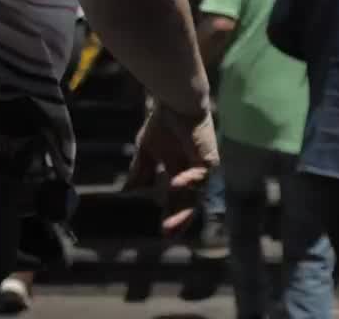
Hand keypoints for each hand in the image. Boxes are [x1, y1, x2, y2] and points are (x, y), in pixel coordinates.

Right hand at [125, 104, 218, 234]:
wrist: (176, 101)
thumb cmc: (163, 122)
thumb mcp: (146, 151)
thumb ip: (141, 170)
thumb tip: (130, 191)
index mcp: (179, 171)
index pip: (178, 200)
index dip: (171, 215)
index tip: (163, 233)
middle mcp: (193, 172)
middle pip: (189, 202)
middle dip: (179, 219)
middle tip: (168, 236)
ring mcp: (202, 166)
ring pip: (197, 194)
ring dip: (184, 209)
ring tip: (170, 224)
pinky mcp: (208, 156)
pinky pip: (201, 174)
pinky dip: (189, 181)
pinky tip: (175, 185)